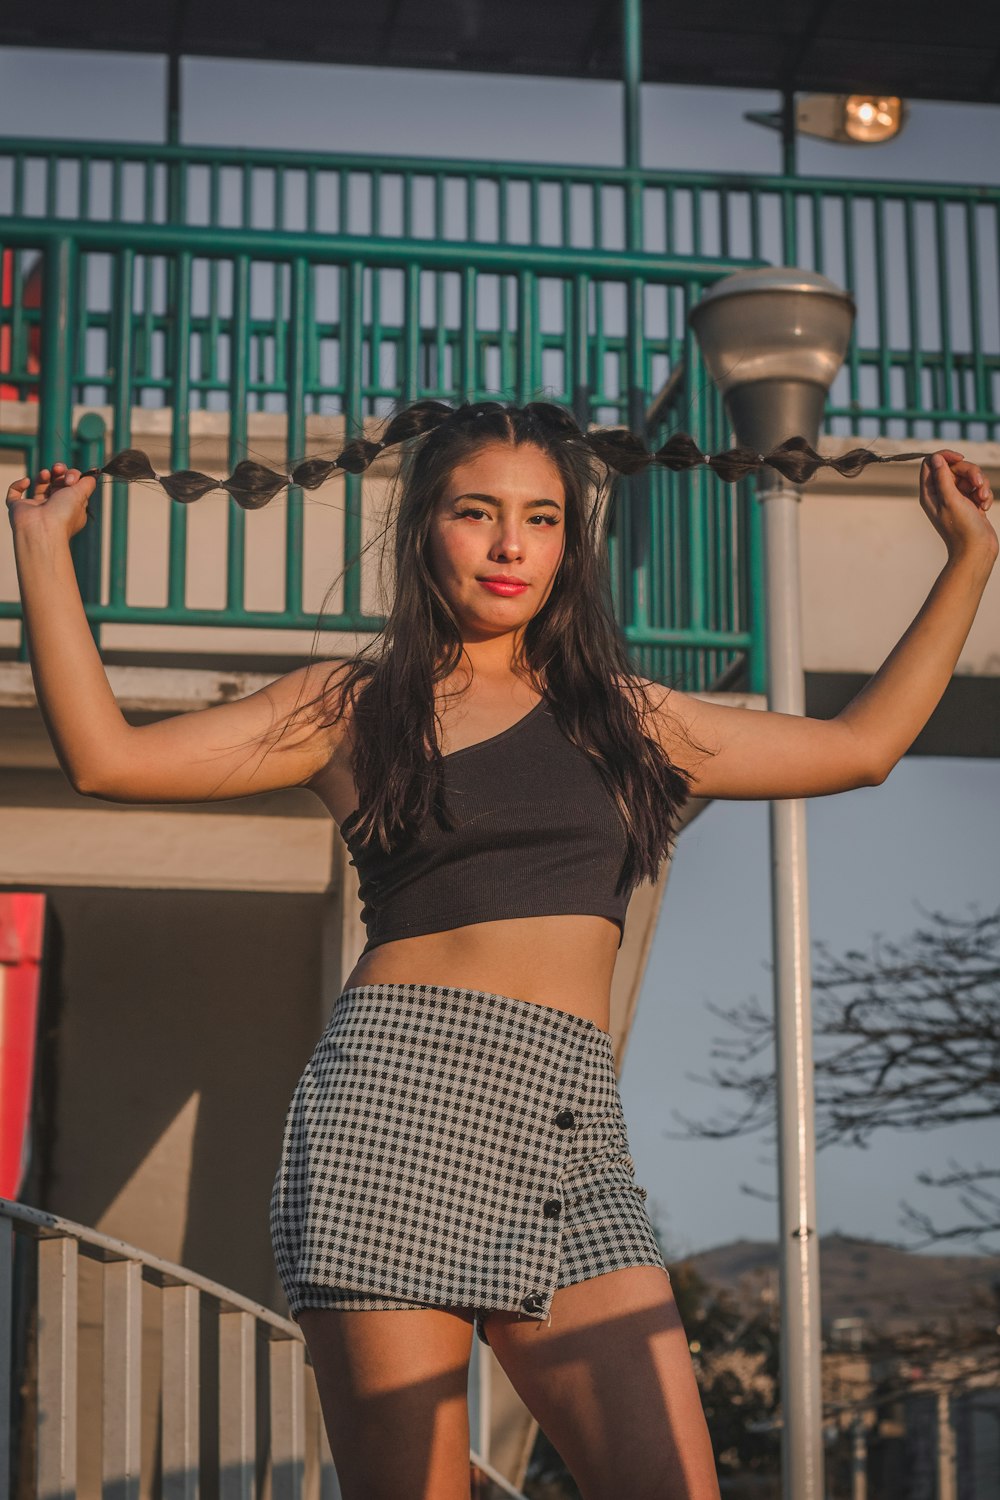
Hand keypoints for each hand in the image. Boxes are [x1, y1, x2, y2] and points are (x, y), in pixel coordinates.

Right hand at [6, 462, 96, 541]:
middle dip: (59, 472)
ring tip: (46, 473)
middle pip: (57, 483)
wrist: (42, 531)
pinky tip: (27, 481)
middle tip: (59, 470)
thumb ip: (88, 483)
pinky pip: (15, 493)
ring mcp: (36, 507)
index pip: (72, 485)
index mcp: (70, 505)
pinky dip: (19, 484)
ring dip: (44, 475)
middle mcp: (54, 507)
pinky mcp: (19, 508)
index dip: (72, 476)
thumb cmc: (63, 515)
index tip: (72, 478)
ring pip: (40, 485)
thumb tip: (94, 475)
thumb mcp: (81, 496)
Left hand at [920, 450, 996, 566]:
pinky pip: (979, 488)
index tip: (961, 458)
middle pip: (955, 467)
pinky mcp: (971, 503)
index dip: (946, 456)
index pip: (931, 463)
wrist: (977, 551)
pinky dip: (984, 495)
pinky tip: (985, 507)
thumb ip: (942, 477)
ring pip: (970, 476)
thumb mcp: (950, 500)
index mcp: (930, 493)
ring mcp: (957, 498)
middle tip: (978, 484)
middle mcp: (942, 494)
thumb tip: (935, 458)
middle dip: (970, 472)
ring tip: (982, 499)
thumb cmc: (961, 528)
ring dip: (980, 485)